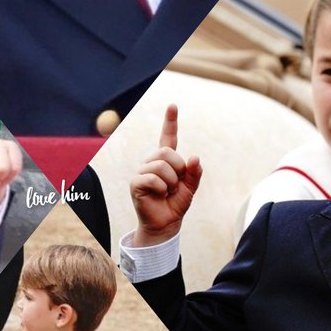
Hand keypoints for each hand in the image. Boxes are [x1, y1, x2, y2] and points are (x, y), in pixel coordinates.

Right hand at [130, 105, 201, 245]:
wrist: (165, 224)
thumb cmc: (176, 205)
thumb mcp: (191, 188)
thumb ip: (194, 173)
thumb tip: (194, 157)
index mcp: (166, 160)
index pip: (168, 137)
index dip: (170, 121)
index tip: (172, 105)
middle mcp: (151, 162)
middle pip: (166, 152)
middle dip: (177, 168)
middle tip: (176, 184)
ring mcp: (141, 172)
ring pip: (160, 165)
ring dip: (170, 182)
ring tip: (167, 191)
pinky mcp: (135, 183)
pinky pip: (151, 178)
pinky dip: (161, 188)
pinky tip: (160, 195)